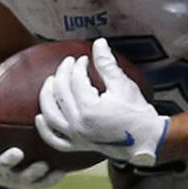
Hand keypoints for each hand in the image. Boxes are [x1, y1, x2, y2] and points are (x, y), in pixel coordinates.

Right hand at [0, 134, 65, 188]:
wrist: (4, 134)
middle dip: (6, 162)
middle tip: (17, 152)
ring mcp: (9, 177)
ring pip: (19, 179)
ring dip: (30, 173)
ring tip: (42, 164)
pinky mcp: (27, 181)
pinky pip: (39, 183)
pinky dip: (49, 179)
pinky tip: (61, 171)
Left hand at [35, 38, 168, 167]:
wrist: (146, 140)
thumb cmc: (138, 113)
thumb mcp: (123, 85)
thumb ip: (107, 64)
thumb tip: (99, 43)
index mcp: (89, 109)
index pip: (75, 80)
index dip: (77, 65)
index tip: (83, 59)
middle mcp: (78, 124)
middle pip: (60, 93)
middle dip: (62, 73)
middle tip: (68, 63)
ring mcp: (76, 136)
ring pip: (50, 114)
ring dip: (47, 96)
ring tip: (50, 82)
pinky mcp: (78, 145)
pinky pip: (54, 139)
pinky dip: (45, 129)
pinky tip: (41, 116)